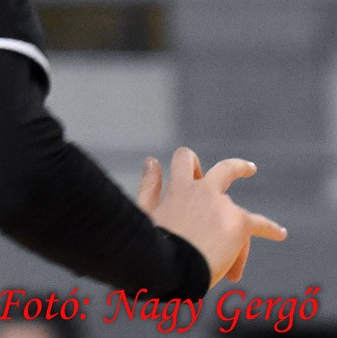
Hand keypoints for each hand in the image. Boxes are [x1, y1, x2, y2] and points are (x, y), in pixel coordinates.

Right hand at [136, 148, 286, 287]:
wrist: (171, 266)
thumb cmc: (151, 243)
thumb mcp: (147, 210)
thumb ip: (150, 185)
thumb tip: (151, 161)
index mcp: (179, 186)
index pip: (185, 160)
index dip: (188, 163)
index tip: (192, 169)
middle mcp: (204, 190)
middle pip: (225, 170)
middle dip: (237, 168)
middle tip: (249, 169)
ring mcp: (223, 205)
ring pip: (238, 209)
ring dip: (239, 224)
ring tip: (242, 249)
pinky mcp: (239, 223)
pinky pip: (260, 224)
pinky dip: (271, 229)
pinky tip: (281, 233)